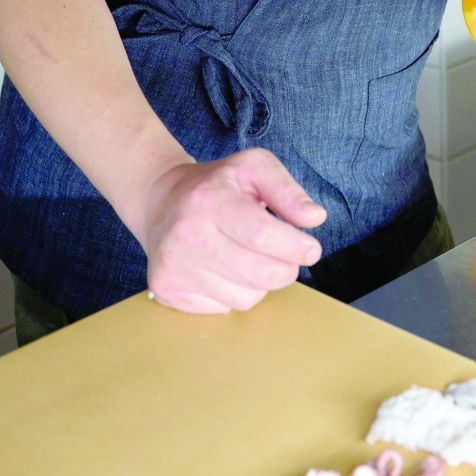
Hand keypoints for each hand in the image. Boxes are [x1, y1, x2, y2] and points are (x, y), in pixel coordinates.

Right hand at [136, 148, 326, 313]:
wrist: (161, 201)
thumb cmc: (216, 184)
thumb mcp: (254, 167)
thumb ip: (287, 190)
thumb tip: (314, 218)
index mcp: (210, 200)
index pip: (262, 235)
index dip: (295, 247)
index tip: (311, 249)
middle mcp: (187, 235)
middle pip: (258, 273)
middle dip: (286, 269)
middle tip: (288, 258)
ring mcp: (173, 266)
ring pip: (244, 297)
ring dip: (261, 283)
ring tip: (251, 258)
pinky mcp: (166, 290)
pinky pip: (223, 308)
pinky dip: (235, 293)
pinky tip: (226, 269)